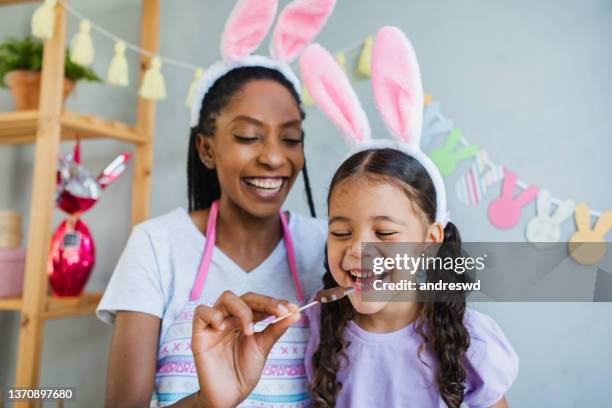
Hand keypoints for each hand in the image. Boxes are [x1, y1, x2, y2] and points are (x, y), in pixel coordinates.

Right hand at [191, 291, 299, 407]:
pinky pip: (201, 312)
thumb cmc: (244, 371)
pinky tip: (223, 327)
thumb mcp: (263, 348)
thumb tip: (296, 313)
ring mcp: (215, 324)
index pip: (260, 302)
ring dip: (243, 310)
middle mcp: (230, 318)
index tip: (294, 308)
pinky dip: (213, 315)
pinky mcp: (200, 334)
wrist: (229, 395)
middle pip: (245, 297)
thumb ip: (276, 329)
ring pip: (226, 298)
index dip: (276, 303)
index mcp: (245, 319)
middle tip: (281, 312)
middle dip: (265, 303)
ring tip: (250, 330)